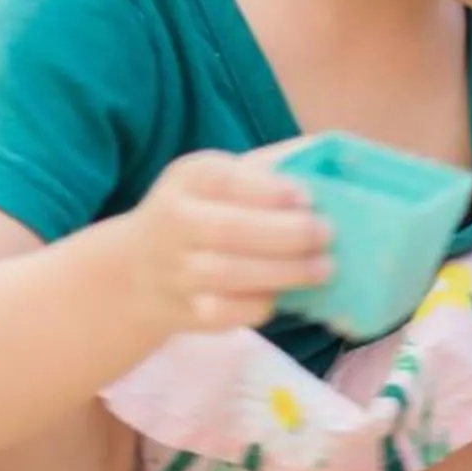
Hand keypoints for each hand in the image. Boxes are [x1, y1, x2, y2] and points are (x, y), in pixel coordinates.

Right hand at [126, 148, 331, 336]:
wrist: (141, 269)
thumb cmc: (205, 211)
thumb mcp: (223, 177)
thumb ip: (270, 167)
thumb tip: (330, 157)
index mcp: (189, 179)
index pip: (224, 179)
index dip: (268, 190)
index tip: (307, 198)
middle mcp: (176, 221)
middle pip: (229, 229)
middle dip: (287, 233)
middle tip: (327, 235)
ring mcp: (178, 269)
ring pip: (228, 273)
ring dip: (284, 272)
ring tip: (324, 268)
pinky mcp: (186, 310)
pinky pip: (225, 313)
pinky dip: (260, 305)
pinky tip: (286, 294)